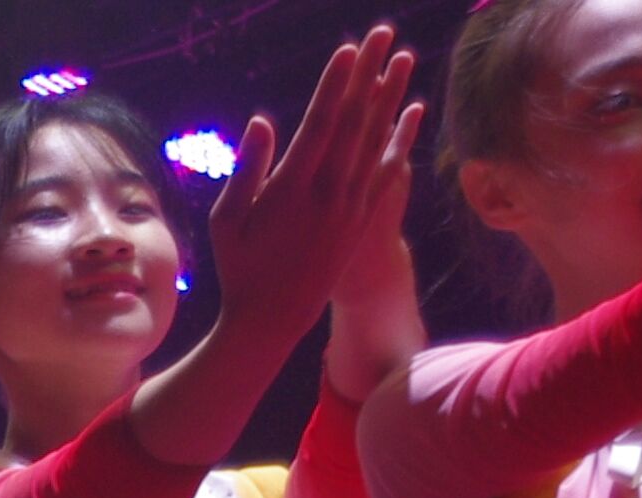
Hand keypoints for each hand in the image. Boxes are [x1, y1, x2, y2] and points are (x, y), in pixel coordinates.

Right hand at [202, 27, 423, 356]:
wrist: (273, 319)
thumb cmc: (239, 267)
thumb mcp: (228, 220)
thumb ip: (248, 168)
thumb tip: (263, 121)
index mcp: (292, 189)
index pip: (320, 124)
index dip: (336, 85)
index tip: (349, 50)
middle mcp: (329, 193)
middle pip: (355, 121)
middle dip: (370, 73)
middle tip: (383, 33)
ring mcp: (351, 206)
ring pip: (377, 139)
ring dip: (392, 95)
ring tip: (405, 57)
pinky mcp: (362, 218)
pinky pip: (388, 170)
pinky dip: (402, 139)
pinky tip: (413, 111)